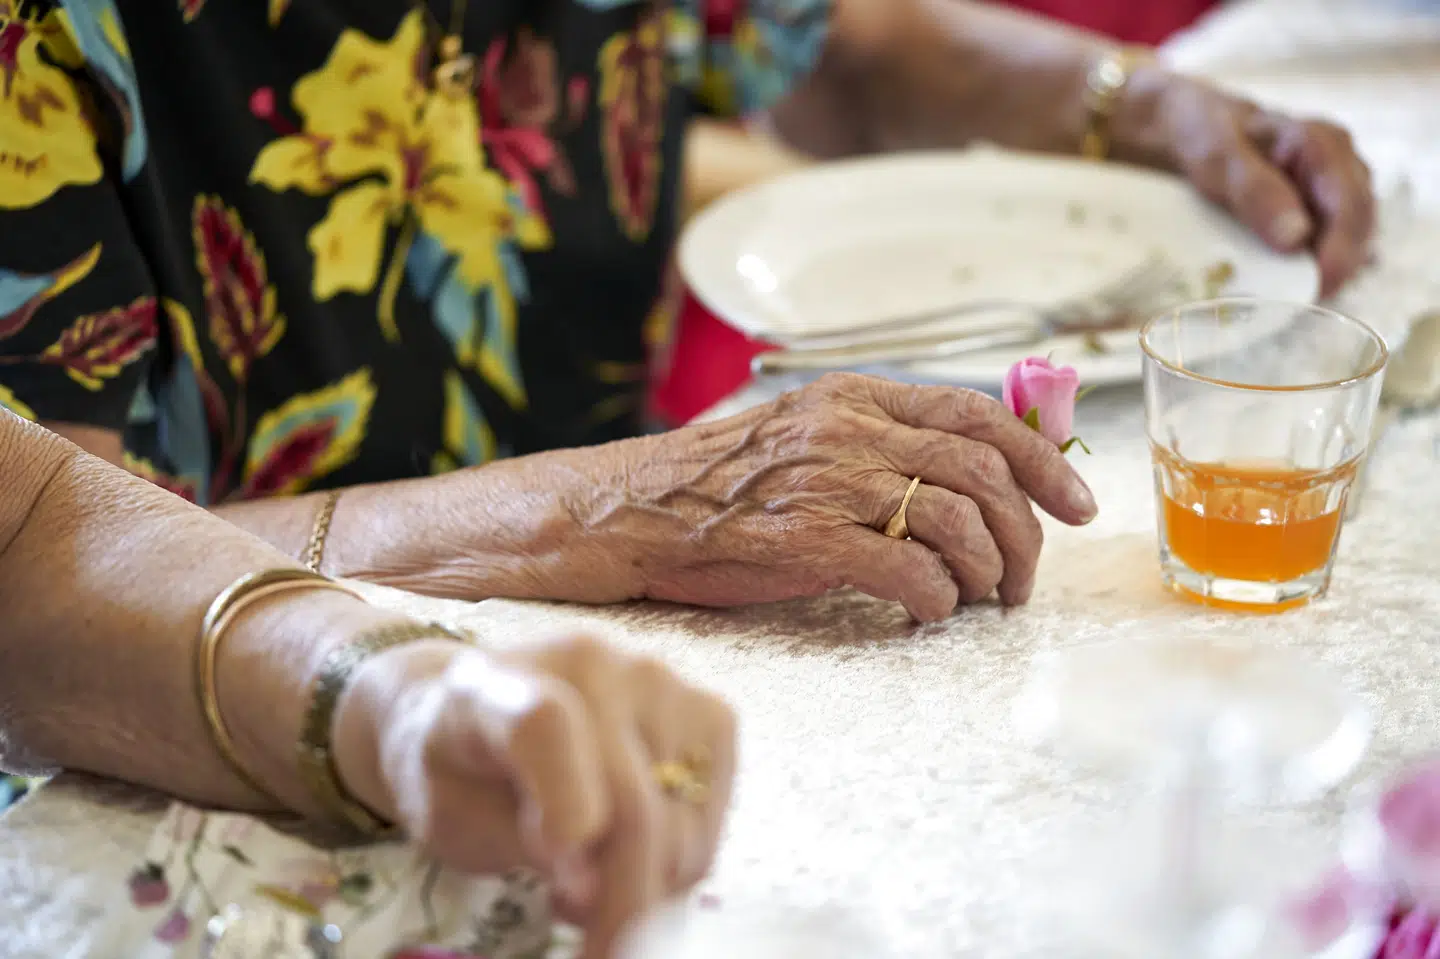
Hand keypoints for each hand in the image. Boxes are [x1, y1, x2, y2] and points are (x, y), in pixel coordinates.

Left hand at [335, 635, 737, 958]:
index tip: (566, 880)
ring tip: (591, 886)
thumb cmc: (460, 773)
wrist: (488, 707)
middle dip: (620, 901)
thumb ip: (513, 838)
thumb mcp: (453, 817)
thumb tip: (589, 878)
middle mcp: (589, 664)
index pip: (545, 726)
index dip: (566, 801)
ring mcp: (659, 680)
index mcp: (497, 684)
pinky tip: (630, 856)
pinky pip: (712, 816)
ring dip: (649, 886)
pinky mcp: (709, 711)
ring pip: (683, 822)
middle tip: (595, 950)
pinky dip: (679, 863)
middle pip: (633, 802)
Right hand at [595, 373, 1097, 621]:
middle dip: (1025, 533)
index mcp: (855, 397)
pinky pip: (906, 568)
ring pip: (955, 519)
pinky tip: (926, 611)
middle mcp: (848, 429)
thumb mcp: (805, 438)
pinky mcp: (804, 538)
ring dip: (987, 571)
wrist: (630, 509)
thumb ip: (878, 444)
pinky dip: (936, 597)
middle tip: (1024, 577)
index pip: (977, 415)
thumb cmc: (719, 483)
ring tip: (980, 599)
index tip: (1076, 505)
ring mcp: (826, 481)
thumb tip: (970, 475)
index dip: (1042, 462)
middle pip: (982, 471)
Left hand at [1133, 70, 1374, 296]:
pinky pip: (1328, 241)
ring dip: (1327, 269)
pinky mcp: (1317, 207)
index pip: (1351, 206)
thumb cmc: (1205, 134)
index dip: (1341, 253)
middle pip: (1358, 226)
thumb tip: (1296, 238)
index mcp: (1323, 145)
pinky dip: (1313, 264)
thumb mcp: (1219, 157)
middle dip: (1338, 268)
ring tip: (1293, 298)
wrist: (1190, 126)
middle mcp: (1339, 166)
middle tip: (1301, 303)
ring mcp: (1331, 187)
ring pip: (1348, 237)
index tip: (1316, 289)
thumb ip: (1256, 191)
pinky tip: (1290, 285)